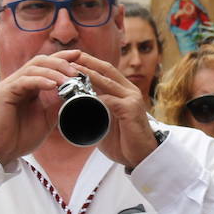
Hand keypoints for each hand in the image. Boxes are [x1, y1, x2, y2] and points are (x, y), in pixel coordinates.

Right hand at [0, 52, 80, 164]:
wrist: (2, 151)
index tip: (80, 55)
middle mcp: (20, 81)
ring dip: (54, 72)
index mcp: (30, 86)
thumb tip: (77, 94)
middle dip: (61, 63)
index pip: (47, 64)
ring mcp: (12, 85)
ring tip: (69, 79)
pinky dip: (40, 80)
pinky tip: (53, 85)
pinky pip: (24, 81)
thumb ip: (59, 104)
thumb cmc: (21, 136)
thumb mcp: (47, 118)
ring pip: (34, 68)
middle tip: (77, 71)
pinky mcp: (5, 92)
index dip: (63, 58)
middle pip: (41, 61)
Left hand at [64, 51, 157, 168]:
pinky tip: (82, 96)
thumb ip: (97, 111)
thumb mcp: (108, 121)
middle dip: (89, 62)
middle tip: (72, 56)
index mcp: (125, 92)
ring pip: (107, 82)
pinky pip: (110, 100)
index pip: (108, 71)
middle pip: (108, 70)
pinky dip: (95, 98)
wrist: (142, 157)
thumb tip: (76, 107)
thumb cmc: (124, 141)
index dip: (92, 63)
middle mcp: (130, 92)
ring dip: (88, 75)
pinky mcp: (131, 110)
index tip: (75, 58)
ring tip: (73, 70)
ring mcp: (132, 100)